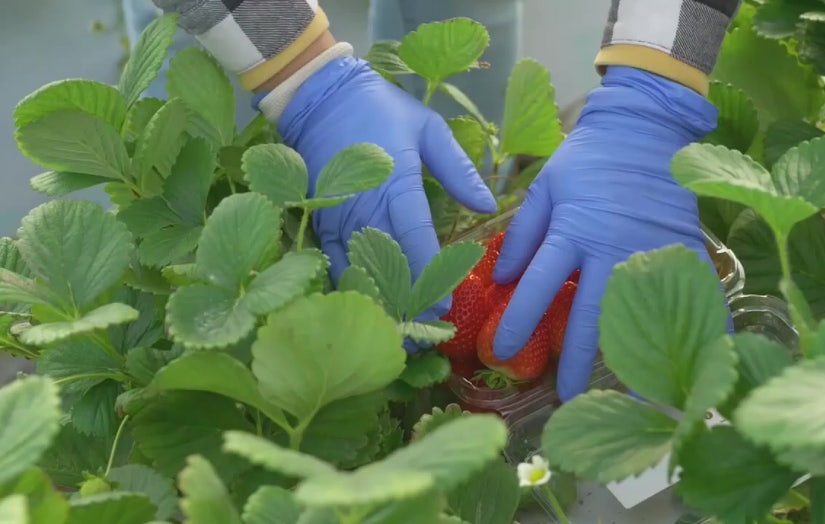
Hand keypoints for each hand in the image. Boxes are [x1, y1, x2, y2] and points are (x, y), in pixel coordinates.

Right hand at [276, 55, 497, 317]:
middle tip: (428, 336)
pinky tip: (366, 312)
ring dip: (380, 303)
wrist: (320, 96)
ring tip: (401, 336)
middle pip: (388, 265)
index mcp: (396, 183)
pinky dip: (351, 287)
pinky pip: (334, 261)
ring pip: (359, 270)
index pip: (415, 239)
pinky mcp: (321, 219)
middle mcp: (365, 206)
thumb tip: (488, 206)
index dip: (430, 275)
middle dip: (409, 302)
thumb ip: (459, 170)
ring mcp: (339, 215)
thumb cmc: (381, 109)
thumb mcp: (428, 129)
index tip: (445, 306)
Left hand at [491, 67, 728, 400]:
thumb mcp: (546, 186)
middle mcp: (610, 248)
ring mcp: (650, 251)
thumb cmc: (589, 157)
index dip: (518, 321)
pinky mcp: (682, 248)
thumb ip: (523, 232)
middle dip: (576, 360)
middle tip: (568, 396)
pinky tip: (706, 357)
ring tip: (629, 394)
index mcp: (572, 230)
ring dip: (630, 355)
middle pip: (589, 315)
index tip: (500, 351)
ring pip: (639, 313)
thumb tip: (501, 275)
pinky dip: (704, 324)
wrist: (645, 127)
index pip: (538, 286)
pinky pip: (694, 293)